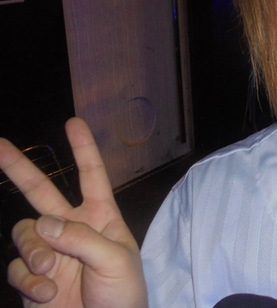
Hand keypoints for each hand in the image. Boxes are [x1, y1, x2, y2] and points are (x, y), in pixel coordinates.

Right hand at [0, 118, 146, 307]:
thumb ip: (81, 238)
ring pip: (24, 231)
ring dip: (32, 249)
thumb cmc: (124, 295)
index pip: (92, 176)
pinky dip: (29, 280)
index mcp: (100, 218)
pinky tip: (48, 294)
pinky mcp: (32, 280)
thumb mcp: (115, 261)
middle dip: (19, 168)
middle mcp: (72, 229)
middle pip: (41, 191)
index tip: (73, 122)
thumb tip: (43, 222)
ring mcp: (49, 253)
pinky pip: (17, 267)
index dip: (83, 149)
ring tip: (48, 270)